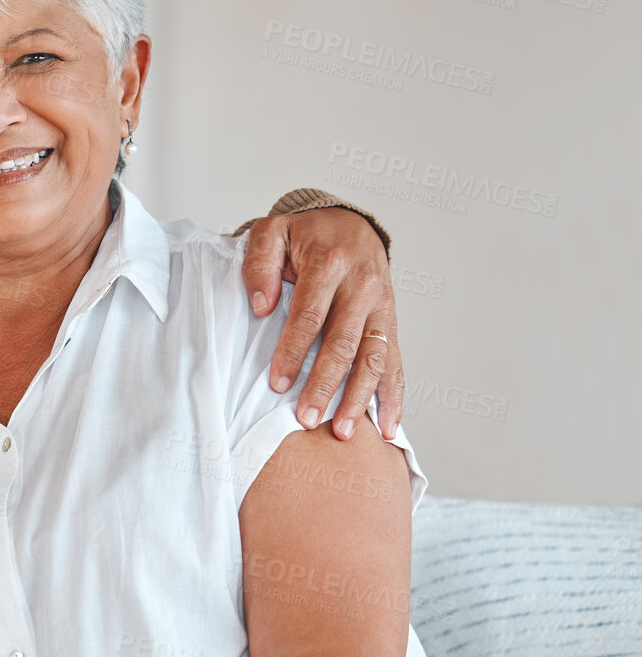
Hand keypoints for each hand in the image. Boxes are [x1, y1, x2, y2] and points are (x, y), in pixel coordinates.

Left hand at [240, 207, 402, 439]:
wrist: (350, 224)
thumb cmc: (306, 234)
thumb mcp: (273, 232)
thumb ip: (260, 263)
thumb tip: (262, 306)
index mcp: (331, 264)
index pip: (310, 315)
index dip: (293, 351)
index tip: (277, 383)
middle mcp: (363, 287)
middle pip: (344, 343)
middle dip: (325, 384)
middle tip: (307, 419)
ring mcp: (382, 307)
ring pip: (373, 358)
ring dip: (359, 398)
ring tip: (344, 432)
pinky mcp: (391, 323)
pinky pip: (395, 362)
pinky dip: (394, 396)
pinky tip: (389, 426)